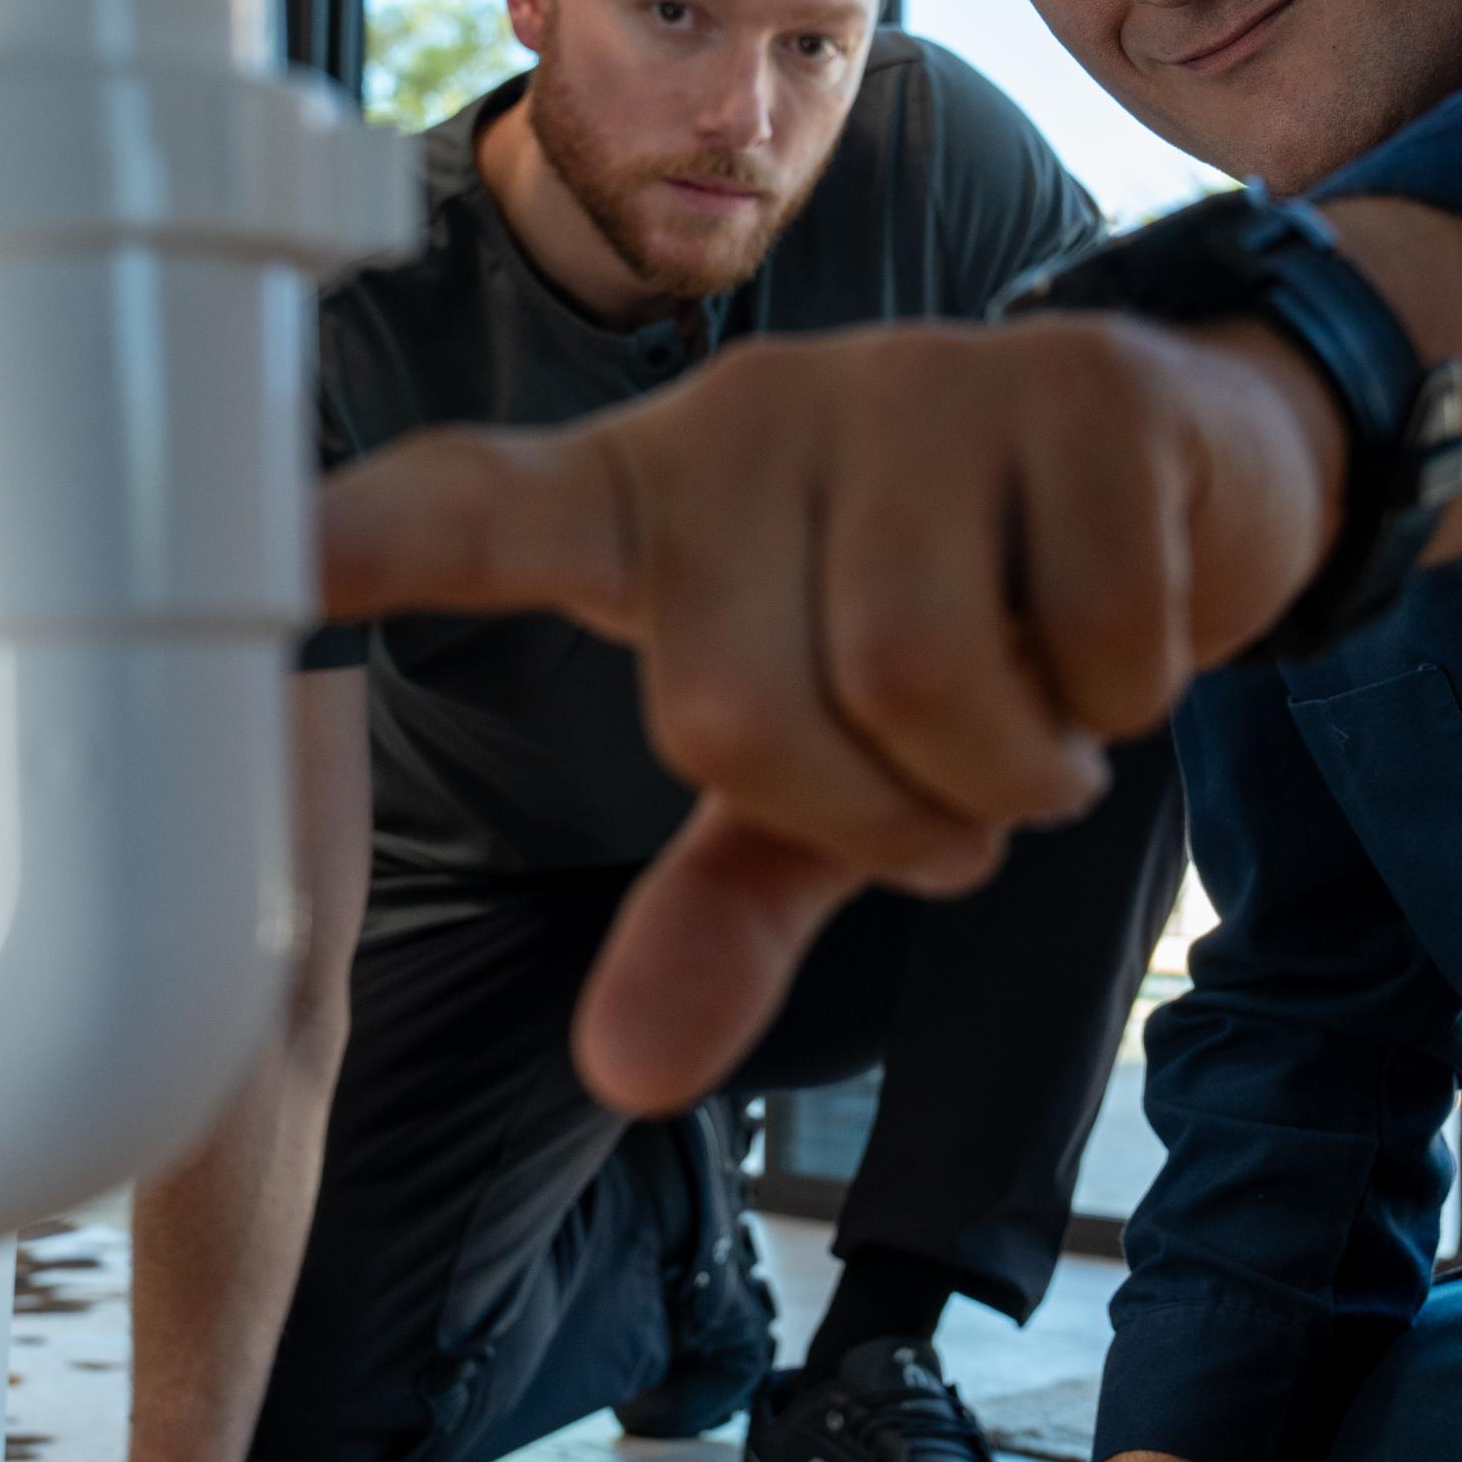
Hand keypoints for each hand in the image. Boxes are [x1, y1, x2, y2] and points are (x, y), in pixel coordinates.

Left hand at [321, 311, 1346, 1109]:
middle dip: (876, 821)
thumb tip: (621, 1078)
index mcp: (658, 502)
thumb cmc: (972, 616)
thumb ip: (717, 910)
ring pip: (912, 682)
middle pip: (734, 711)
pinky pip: (1085, 639)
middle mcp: (756, 418)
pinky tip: (1122, 644)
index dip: (373, 538)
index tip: (268, 549)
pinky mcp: (1072, 385)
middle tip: (957, 794)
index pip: (482, 509)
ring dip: (1008, 777)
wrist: (1193, 465)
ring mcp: (914, 383)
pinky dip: (1126, 697)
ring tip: (1038, 731)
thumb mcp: (836, 781)